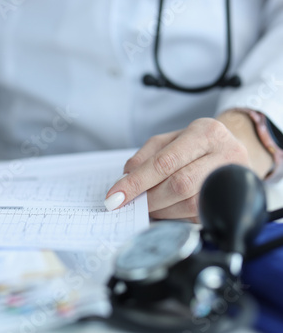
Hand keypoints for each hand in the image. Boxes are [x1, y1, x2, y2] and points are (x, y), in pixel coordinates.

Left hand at [104, 111, 272, 221]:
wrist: (234, 147)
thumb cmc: (196, 144)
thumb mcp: (169, 139)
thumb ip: (145, 156)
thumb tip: (126, 178)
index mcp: (206, 133)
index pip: (165, 162)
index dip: (137, 182)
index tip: (115, 196)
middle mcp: (225, 154)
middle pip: (178, 185)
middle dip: (148, 198)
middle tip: (130, 203)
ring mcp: (233, 180)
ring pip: (189, 204)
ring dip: (160, 210)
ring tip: (147, 205)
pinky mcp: (231, 201)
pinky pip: (196, 215)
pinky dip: (174, 216)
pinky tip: (164, 210)